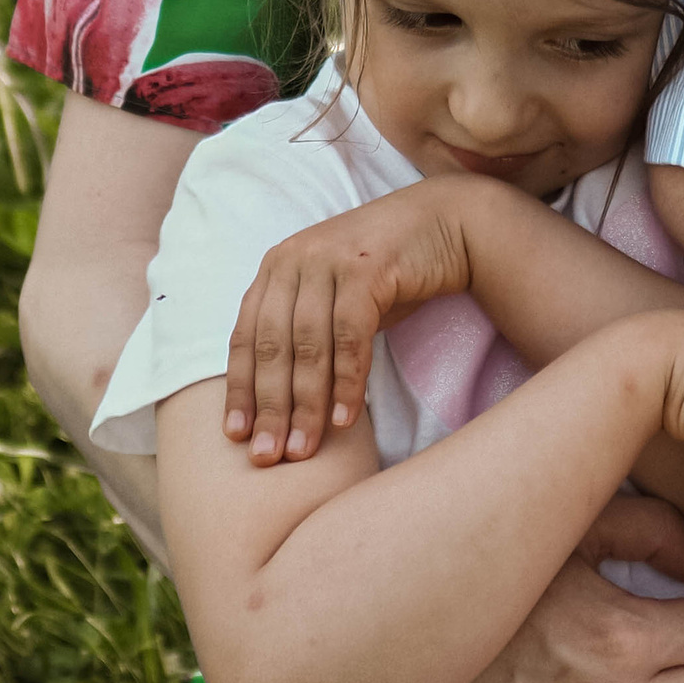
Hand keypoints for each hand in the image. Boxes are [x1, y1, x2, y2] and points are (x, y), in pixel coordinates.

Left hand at [222, 182, 478, 463]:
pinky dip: (346, 382)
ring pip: (307, 346)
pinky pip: (349, 336)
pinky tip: (344, 420)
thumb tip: (277, 400)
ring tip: (303, 450)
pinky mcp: (365, 268)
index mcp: (277, 267)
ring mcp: (328, 260)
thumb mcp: (333, 297)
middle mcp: (294, 259)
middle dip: (269, 407)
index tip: (237, 437)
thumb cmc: (388, 273)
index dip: (240, 389)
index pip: (245, 337)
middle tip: (268, 457)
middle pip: (272, 346)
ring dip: (305, 404)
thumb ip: (303, 332)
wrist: (446, 225)